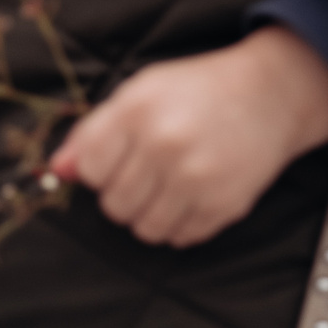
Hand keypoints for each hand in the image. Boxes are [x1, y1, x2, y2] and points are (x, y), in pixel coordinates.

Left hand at [50, 25, 327, 247]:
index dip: (103, 168)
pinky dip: (182, 222)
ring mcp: (196, 178)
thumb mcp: (142, 90)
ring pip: (144, 229)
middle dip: (126, 192)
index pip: (91, 171)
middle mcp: (165, 144)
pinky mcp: (224, 204)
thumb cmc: (199, 89)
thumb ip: (95, 131)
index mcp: (138, 109)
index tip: (122, 156)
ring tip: (170, 185)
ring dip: (151, 213)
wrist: (270, 94)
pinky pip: (181, 238)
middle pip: (114, 205)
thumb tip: (57, 171)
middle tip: (150, 170)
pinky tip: (194, 193)